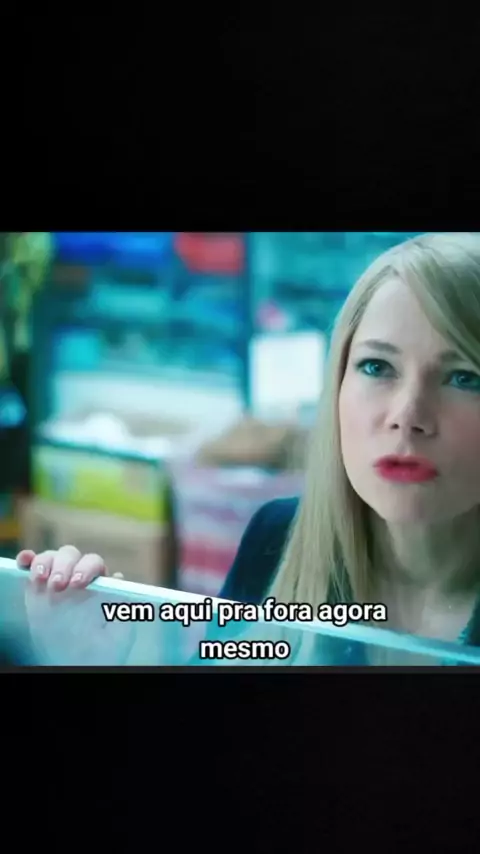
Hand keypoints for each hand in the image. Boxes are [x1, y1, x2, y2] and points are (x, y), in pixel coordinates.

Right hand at [15, 546, 131, 665]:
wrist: (79, 661)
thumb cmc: (100, 646)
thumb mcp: (117, 632)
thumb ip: (120, 606)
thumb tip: (117, 577)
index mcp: (97, 580)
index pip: (92, 563)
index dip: (86, 568)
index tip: (78, 583)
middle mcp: (75, 573)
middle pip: (69, 556)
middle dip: (63, 566)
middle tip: (57, 585)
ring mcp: (55, 577)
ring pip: (50, 558)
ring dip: (44, 562)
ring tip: (40, 578)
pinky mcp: (36, 586)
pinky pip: (31, 565)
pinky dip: (28, 560)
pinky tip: (26, 562)